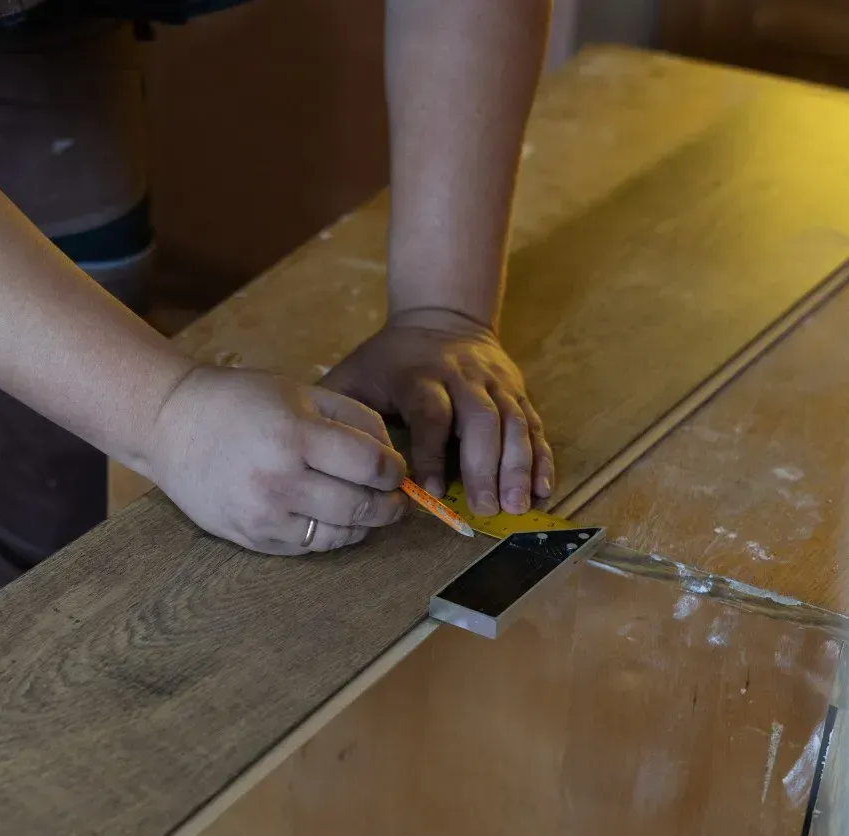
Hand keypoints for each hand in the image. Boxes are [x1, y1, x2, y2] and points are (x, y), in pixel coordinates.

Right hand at [145, 365, 408, 554]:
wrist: (169, 424)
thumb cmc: (237, 400)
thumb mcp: (299, 391)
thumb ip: (352, 417)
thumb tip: (390, 455)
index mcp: (295, 435)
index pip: (370, 466)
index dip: (394, 471)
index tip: (396, 470)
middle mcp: (279, 480)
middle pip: (359, 507)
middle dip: (388, 505)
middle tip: (395, 499)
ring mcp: (263, 515)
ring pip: (337, 536)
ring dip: (362, 526)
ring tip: (366, 511)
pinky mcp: (250, 538)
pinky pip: (307, 547)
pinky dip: (328, 536)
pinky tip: (329, 519)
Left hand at [321, 308, 552, 515]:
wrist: (440, 315)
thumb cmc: (389, 359)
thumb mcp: (355, 373)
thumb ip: (334, 409)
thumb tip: (305, 450)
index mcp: (420, 375)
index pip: (432, 412)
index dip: (433, 449)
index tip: (432, 489)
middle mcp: (463, 377)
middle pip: (481, 418)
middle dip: (485, 465)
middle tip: (486, 508)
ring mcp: (495, 383)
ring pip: (514, 421)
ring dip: (518, 465)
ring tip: (516, 505)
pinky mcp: (517, 392)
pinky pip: (535, 424)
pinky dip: (541, 457)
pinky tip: (543, 487)